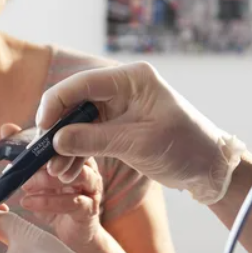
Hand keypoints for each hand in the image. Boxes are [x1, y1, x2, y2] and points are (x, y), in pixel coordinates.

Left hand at [0, 124, 102, 250]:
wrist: (75, 234)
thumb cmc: (56, 200)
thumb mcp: (36, 175)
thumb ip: (23, 153)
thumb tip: (6, 128)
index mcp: (76, 153)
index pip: (64, 137)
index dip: (44, 140)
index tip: (23, 148)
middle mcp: (88, 166)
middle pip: (73, 153)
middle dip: (45, 157)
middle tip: (22, 168)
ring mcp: (92, 187)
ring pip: (77, 175)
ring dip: (47, 179)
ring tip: (25, 185)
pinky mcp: (90, 208)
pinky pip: (73, 202)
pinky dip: (48, 201)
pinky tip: (28, 203)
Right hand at [36, 62, 245, 204]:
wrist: (209, 167)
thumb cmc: (185, 147)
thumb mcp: (139, 143)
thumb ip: (96, 140)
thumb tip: (57, 141)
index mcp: (132, 79)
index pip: (82, 83)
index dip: (56, 103)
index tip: (42, 128)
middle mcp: (121, 88)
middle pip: (75, 102)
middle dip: (57, 130)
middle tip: (45, 156)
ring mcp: (118, 107)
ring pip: (78, 122)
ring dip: (65, 147)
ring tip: (57, 173)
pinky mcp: (116, 127)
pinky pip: (87, 136)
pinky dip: (76, 153)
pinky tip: (69, 172)